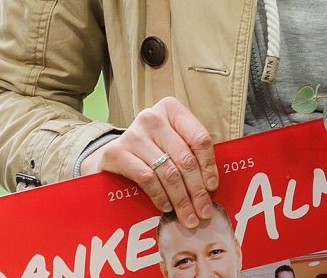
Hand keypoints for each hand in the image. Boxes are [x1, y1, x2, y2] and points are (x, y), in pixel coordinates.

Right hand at [80, 96, 217, 227]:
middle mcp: (152, 117)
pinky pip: (147, 179)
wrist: (114, 152)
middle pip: (185, 158)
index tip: (213, 187)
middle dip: (197, 190)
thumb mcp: (173, 140)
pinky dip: (160, 196)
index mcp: (171, 109)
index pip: (199, 138)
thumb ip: (190, 152)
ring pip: (168, 172)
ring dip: (181, 199)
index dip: (209, 166)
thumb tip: (211, 186)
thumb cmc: (152, 147)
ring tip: (188, 217)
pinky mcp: (116, 153)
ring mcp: (133, 134)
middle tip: (204, 212)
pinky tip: (167, 207)